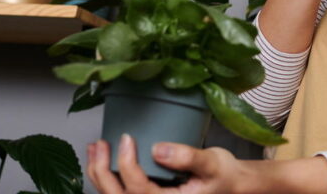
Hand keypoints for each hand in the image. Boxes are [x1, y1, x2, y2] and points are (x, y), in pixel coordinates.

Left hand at [86, 135, 252, 193]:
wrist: (231, 184)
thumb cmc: (223, 175)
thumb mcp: (212, 163)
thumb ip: (187, 157)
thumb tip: (158, 149)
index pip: (138, 190)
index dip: (127, 165)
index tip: (126, 138)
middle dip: (102, 170)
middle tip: (100, 143)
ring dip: (99, 173)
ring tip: (95, 147)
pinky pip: (120, 193)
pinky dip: (106, 178)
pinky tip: (102, 159)